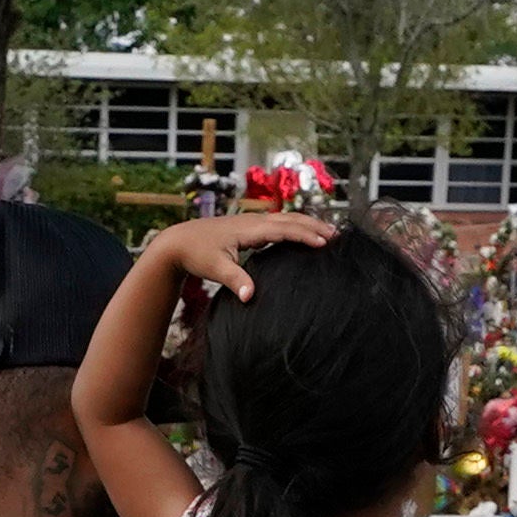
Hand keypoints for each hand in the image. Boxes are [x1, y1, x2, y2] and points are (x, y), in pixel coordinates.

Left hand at [153, 209, 331, 296]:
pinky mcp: (249, 228)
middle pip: (290, 219)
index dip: (305, 234)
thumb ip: (235, 280)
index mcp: (249, 229)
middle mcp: (253, 221)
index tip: (324, 242)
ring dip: (306, 224)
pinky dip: (294, 227)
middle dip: (314, 225)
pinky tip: (301, 235)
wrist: (178, 241)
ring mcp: (252, 222)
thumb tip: (250, 297)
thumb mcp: (215, 269)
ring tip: (327, 233)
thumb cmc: (196, 254)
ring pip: (285, 219)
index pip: (284, 229)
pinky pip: (277, 224)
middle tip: (338, 235)